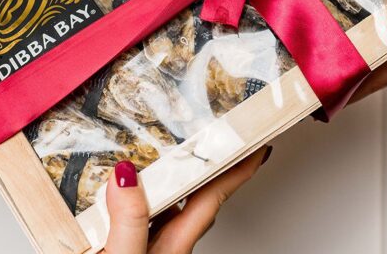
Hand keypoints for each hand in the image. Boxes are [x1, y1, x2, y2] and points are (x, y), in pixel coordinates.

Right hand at [102, 146, 271, 253]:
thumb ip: (127, 224)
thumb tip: (128, 176)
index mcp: (171, 247)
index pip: (212, 199)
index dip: (239, 171)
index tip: (260, 147)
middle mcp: (164, 248)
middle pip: (197, 202)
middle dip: (215, 172)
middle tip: (226, 143)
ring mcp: (147, 251)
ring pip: (170, 209)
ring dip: (179, 182)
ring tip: (182, 156)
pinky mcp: (128, 251)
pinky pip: (143, 216)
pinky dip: (143, 197)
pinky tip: (130, 191)